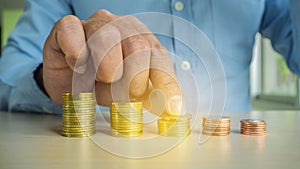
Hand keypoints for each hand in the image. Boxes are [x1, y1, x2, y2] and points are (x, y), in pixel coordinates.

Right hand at [42, 10, 181, 115]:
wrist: (67, 81)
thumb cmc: (100, 85)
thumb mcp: (127, 93)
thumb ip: (148, 95)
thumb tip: (170, 107)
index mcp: (142, 40)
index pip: (160, 58)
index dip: (166, 84)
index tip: (171, 108)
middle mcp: (121, 27)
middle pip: (137, 46)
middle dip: (132, 80)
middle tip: (122, 96)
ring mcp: (94, 24)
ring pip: (106, 38)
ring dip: (104, 69)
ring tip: (97, 79)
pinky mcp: (66, 27)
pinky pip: (72, 33)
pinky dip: (76, 56)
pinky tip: (77, 66)